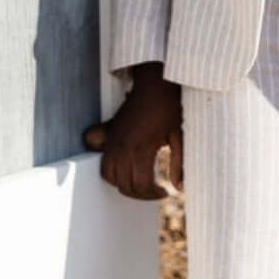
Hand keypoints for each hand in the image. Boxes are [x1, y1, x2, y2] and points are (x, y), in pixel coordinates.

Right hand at [82, 64, 182, 199]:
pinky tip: (120, 168)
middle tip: (154, 191)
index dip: (153, 194)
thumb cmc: (168, 107)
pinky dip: (107, 167)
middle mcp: (122, 147)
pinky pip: (99, 157)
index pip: (140, 185)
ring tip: (139, 183)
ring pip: (109, 175)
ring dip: (123, 184)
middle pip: (124, 184)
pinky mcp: (108, 133)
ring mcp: (112, 140)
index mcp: (142, 149)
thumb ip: (178, 163)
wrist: (155, 84)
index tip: (164, 192)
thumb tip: (179, 186)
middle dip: (140, 194)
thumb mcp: (179, 136)